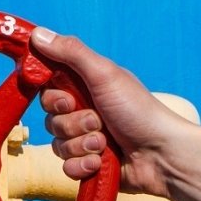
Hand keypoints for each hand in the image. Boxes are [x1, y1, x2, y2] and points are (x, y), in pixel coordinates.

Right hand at [31, 26, 200, 200]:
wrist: (163, 155)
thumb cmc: (139, 110)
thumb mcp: (104, 74)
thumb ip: (70, 52)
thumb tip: (37, 33)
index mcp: (84, 87)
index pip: (47, 88)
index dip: (52, 97)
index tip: (67, 100)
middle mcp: (82, 111)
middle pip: (50, 118)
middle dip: (72, 123)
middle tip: (97, 121)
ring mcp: (84, 138)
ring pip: (57, 144)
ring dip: (81, 144)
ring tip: (105, 143)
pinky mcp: (88, 164)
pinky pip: (66, 167)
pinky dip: (82, 165)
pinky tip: (100, 162)